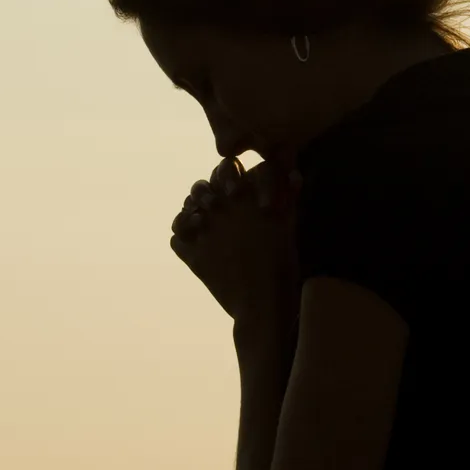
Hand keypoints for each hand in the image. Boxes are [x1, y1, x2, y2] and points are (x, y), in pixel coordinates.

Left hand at [170, 157, 302, 321]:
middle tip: (214, 207)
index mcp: (243, 195)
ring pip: (185, 210)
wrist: (263, 302)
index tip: (232, 188)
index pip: (225, 167)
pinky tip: (196, 245)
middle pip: (200, 187)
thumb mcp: (287, 226)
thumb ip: (287, 197)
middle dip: (205, 195)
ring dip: (192, 214)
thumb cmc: (281, 263)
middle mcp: (219, 207)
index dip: (226, 175)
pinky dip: (184, 239)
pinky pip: (176, 237)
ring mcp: (202, 229)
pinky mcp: (191, 254)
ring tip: (203, 225)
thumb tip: (292, 174)